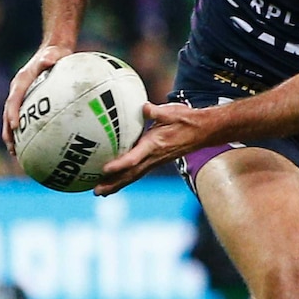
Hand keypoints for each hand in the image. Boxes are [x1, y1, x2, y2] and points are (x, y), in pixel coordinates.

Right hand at [1, 44, 73, 154]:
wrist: (52, 50)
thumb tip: (48, 60)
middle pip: (9, 113)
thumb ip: (50, 58)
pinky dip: (24, 132)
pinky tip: (32, 146)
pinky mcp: (28, 101)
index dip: (13, 113)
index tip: (15, 126)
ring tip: (15, 153)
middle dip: (8, 131)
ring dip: (12, 136)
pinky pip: (24, 118)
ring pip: (12, 118)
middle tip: (11, 147)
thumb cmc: (55, 53)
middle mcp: (18, 90)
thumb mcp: (54, 53)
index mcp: (21, 81)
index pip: (14, 99)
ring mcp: (22, 96)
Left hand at [93, 100, 211, 195]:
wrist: (203, 130)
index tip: (104, 169)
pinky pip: (138, 172)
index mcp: (155, 145)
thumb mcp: (172, 112)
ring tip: (100, 192)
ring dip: (116, 184)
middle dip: (113, 183)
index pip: (134, 158)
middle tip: (96, 191)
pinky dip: (125, 178)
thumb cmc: (186, 119)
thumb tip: (144, 107)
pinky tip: (115, 180)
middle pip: (130, 174)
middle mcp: (154, 157)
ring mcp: (155, 161)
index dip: (119, 165)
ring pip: (133, 176)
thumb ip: (156, 111)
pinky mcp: (155, 160)